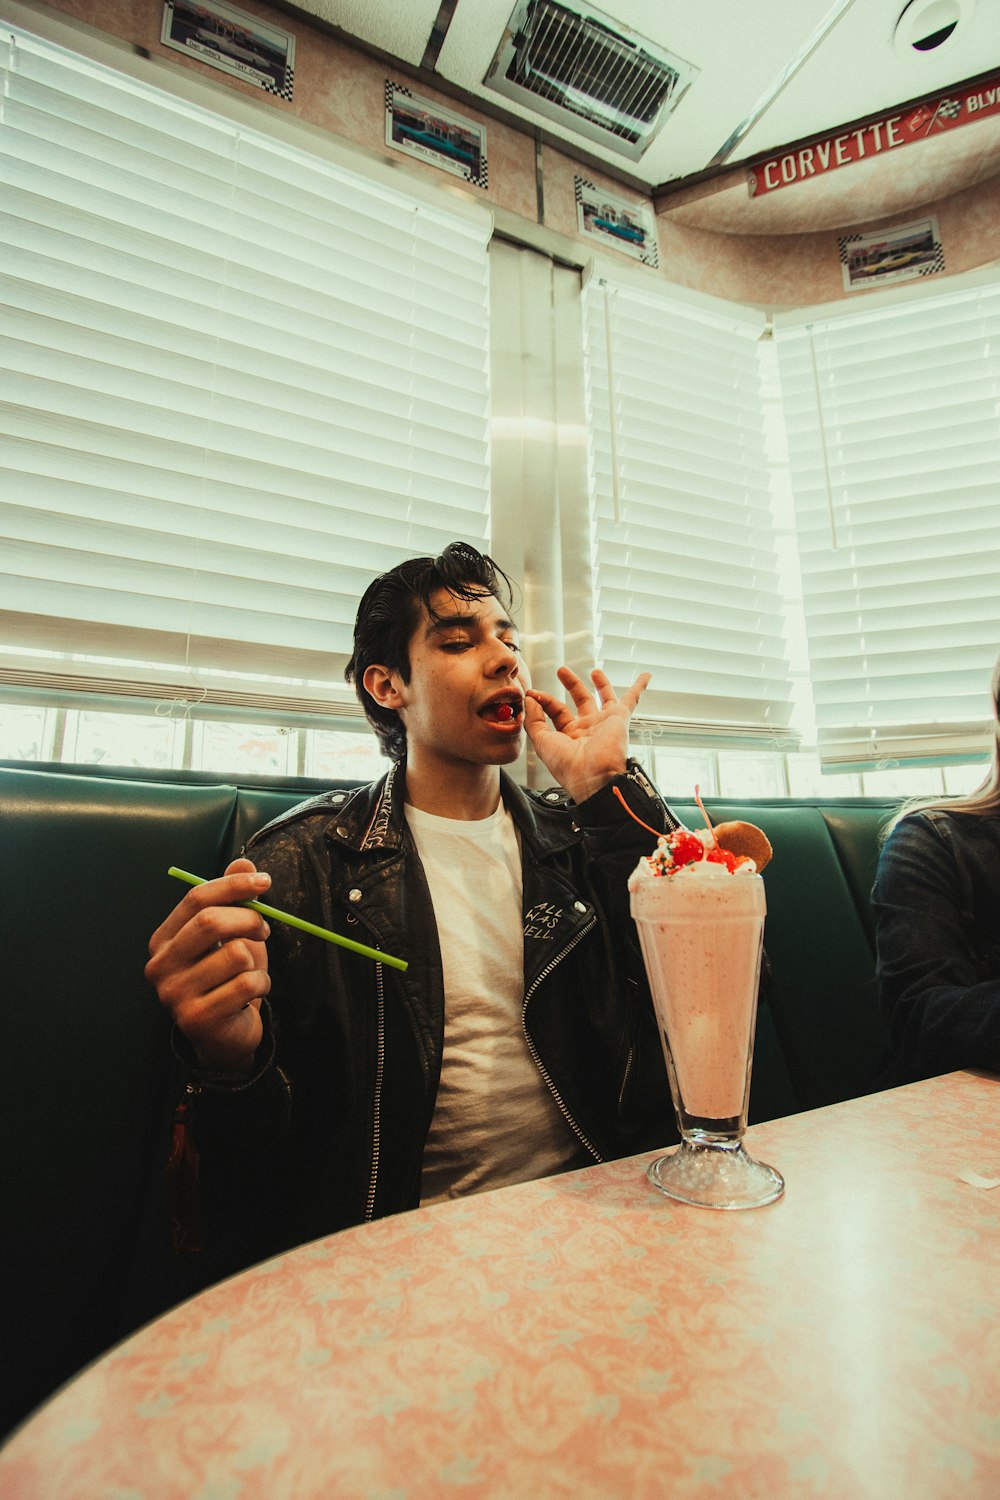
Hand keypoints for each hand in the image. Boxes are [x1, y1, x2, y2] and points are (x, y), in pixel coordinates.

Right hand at [145, 858, 271, 1071]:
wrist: (225, 1036)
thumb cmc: (226, 979)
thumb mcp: (230, 935)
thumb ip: (232, 899)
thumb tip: (243, 863)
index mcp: (163, 940)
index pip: (195, 899)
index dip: (232, 886)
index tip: (264, 882)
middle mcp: (160, 966)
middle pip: (211, 922)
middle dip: (249, 919)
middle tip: (264, 930)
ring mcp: (174, 995)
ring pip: (236, 955)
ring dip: (257, 962)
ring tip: (250, 974)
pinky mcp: (197, 1018)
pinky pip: (246, 984)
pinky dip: (261, 984)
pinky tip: (252, 995)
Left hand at [524, 666, 650, 803]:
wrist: (592, 776)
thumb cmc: (568, 766)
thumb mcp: (542, 742)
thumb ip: (534, 719)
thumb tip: (530, 699)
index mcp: (569, 735)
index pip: (556, 710)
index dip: (544, 700)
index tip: (533, 693)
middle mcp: (588, 728)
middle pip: (580, 700)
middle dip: (571, 684)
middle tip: (562, 670)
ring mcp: (604, 722)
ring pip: (604, 697)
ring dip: (600, 683)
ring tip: (594, 670)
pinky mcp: (619, 719)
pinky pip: (632, 700)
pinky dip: (639, 687)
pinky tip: (645, 677)